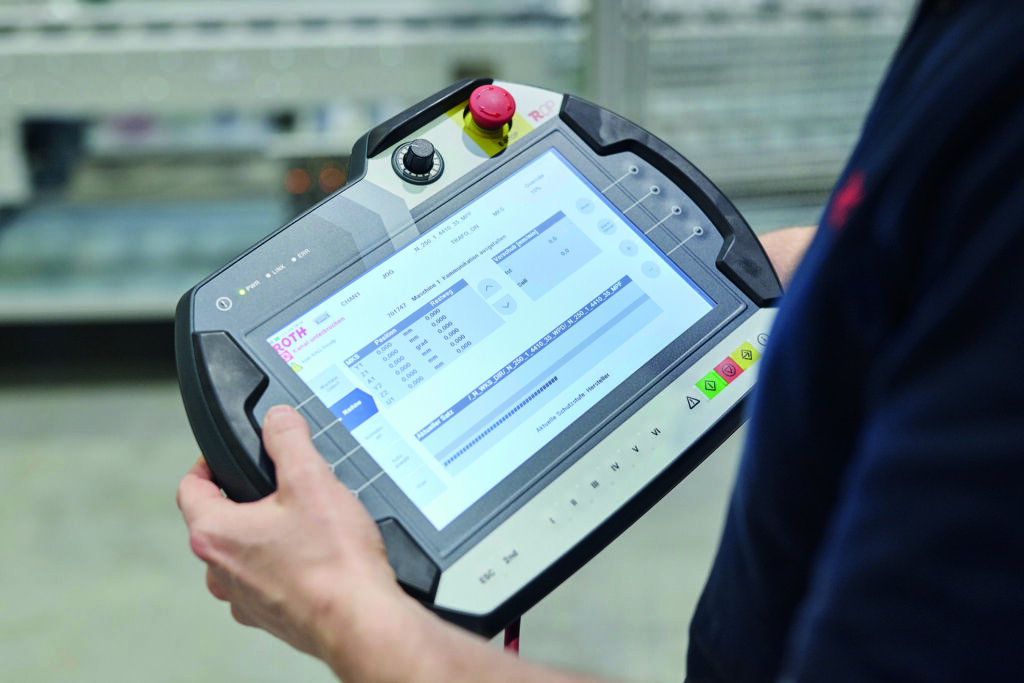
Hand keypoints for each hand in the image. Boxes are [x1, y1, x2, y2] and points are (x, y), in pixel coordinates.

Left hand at [176, 405, 411, 669]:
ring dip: (264, 538)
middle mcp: (220, 571)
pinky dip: (283, 567)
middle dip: (246, 501)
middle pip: (217, 522)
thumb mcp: (312, 480)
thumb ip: (288, 440)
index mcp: (215, 533)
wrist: (362, 620)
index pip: (190, 488)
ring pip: (241, 555)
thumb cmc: (334, 562)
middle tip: (281, 487)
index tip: (223, 458)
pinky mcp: (271, 616)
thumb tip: (277, 420)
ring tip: (304, 525)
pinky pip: (266, 582)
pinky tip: (316, 558)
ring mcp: (244, 598)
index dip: (207, 465)